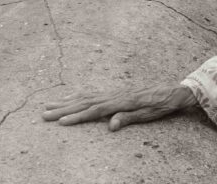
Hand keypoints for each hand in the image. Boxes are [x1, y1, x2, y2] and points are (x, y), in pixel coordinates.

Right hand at [42, 83, 196, 131]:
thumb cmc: (162, 105)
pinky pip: (93, 92)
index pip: (95, 110)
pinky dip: (79, 94)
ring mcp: (114, 91)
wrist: (173, 91)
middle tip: (44, 114)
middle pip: (85, 102)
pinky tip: (70, 97)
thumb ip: (129, 118)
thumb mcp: (149, 114)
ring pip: (86, 95)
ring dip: (66, 101)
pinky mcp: (116, 91)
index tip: (61, 122)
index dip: (77, 116)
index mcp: (122, 101)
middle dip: (63, 109)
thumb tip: (110, 125)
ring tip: (49, 105)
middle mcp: (115, 94)